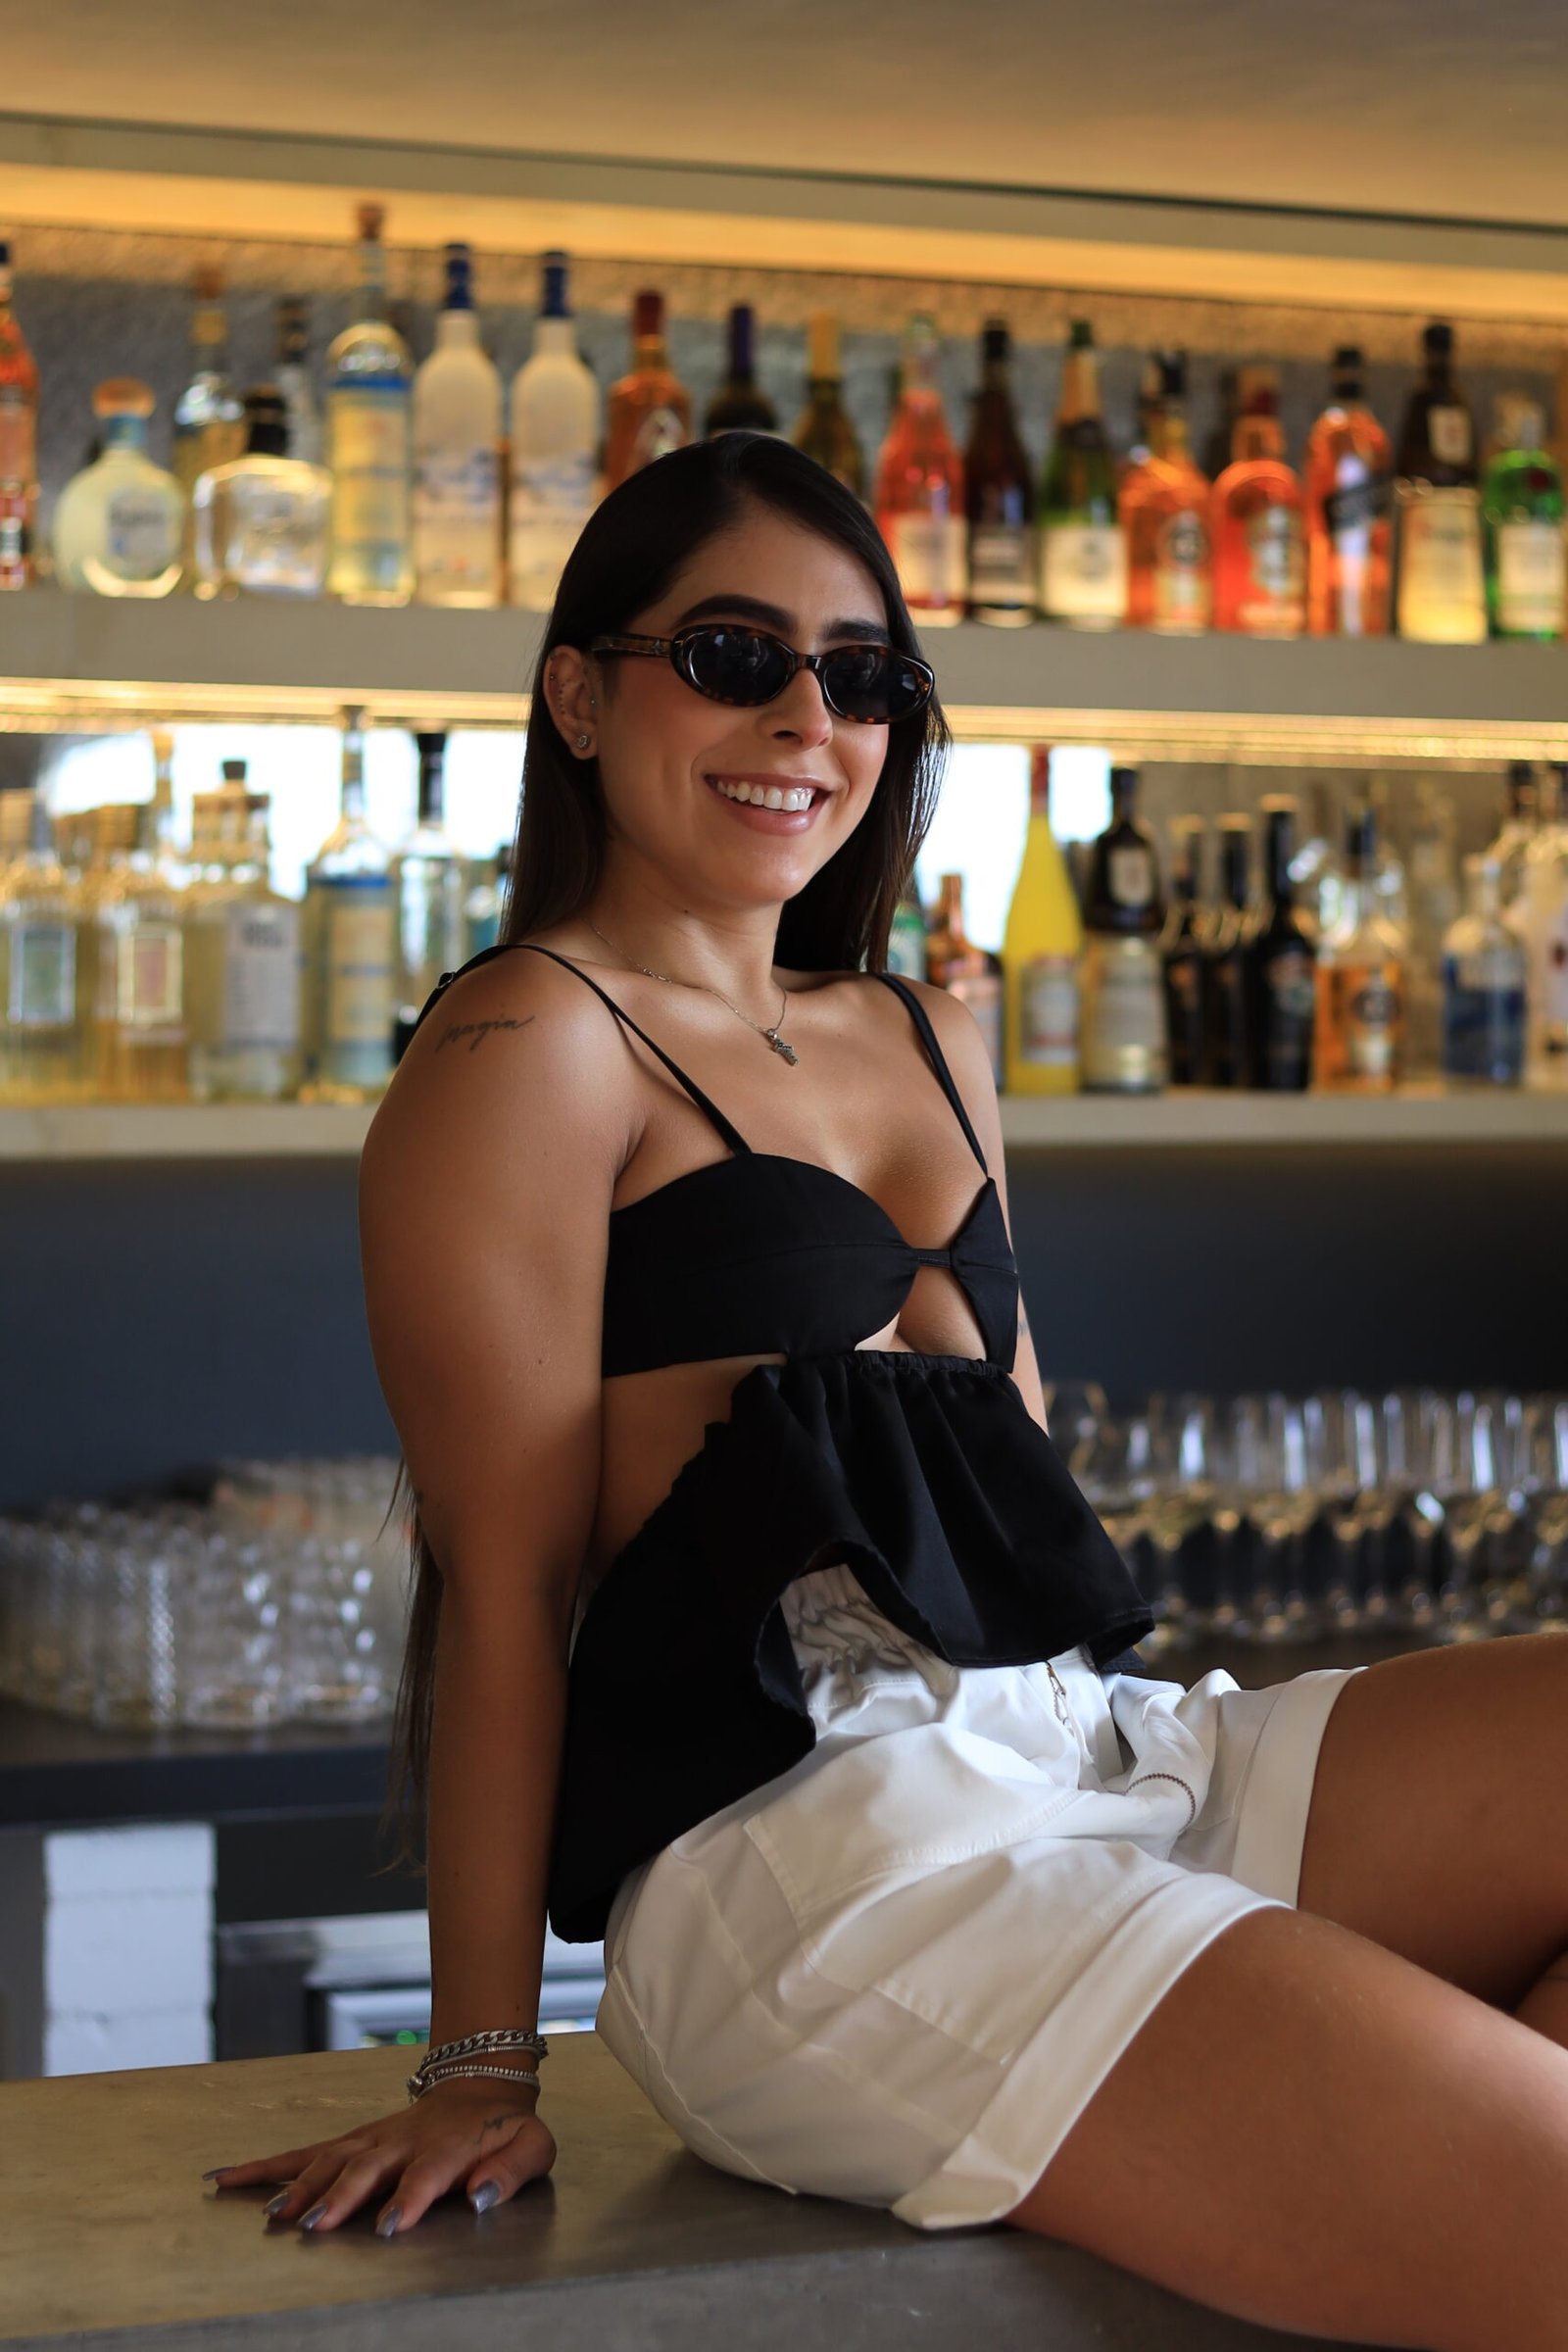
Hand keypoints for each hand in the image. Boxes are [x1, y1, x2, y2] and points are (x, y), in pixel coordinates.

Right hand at [203, 2075, 556, 2235]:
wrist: (482, 2083)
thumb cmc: (506, 2128)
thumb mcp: (532, 2147)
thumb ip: (511, 2172)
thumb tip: (479, 2197)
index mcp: (447, 2147)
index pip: (426, 2175)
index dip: (409, 2199)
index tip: (391, 2227)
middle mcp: (402, 2140)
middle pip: (366, 2168)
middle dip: (340, 2197)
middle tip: (313, 2226)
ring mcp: (371, 2137)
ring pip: (328, 2158)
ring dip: (299, 2185)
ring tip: (272, 2216)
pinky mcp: (351, 2139)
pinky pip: (305, 2152)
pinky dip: (266, 2165)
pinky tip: (227, 2178)